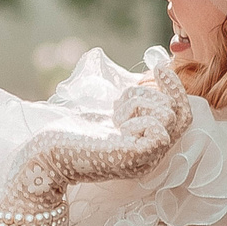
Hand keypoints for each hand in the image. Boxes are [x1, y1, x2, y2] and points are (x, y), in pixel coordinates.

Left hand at [0, 60, 194, 225]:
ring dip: (138, 103)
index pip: (182, 117)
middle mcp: (150, 157)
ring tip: (113, 116)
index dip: (176, 89)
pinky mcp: (135, 159)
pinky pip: (159, 130)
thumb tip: (156, 66)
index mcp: (145, 147)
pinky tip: (116, 126)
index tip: (159, 65)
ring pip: (169, 116)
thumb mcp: (108, 111)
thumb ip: (132, 99)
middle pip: (179, 113)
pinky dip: (139, 118)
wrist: (44, 157)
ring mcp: (145, 160)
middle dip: (149, 95)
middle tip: (117, 104)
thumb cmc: (70, 135)